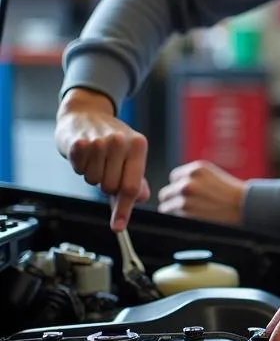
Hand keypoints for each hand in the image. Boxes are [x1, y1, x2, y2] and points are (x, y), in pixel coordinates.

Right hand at [55, 88, 150, 230]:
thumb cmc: (111, 141)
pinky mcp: (79, 140)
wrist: (86, 113)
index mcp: (139, 146)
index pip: (132, 186)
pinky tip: (84, 152)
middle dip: (106, 184)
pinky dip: (79, 166)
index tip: (118, 227)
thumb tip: (140, 200)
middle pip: (110, 187)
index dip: (124, 209)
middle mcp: (121, 142)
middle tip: (105, 167)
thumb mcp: (129, 157)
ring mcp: (100, 140)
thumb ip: (135, 180)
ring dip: (92, 174)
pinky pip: (78, 169)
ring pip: (93, 180)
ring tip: (95, 157)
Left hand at [157, 161, 244, 225]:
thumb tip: (176, 188)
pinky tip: (192, 218)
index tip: (191, 194)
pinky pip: (171, 216)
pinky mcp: (185, 211)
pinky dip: (179, 219)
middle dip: (175, 199)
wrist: (245, 206)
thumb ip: (194, 178)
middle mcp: (188, 180)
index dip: (181, 186)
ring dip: (175, 211)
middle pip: (166, 192)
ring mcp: (185, 196)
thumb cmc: (231, 194)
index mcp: (196, 169)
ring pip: (166, 206)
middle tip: (188, 206)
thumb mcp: (212, 176)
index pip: (174, 177)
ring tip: (192, 215)